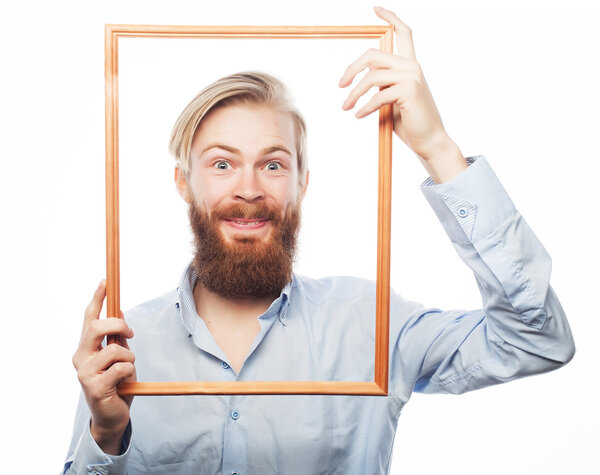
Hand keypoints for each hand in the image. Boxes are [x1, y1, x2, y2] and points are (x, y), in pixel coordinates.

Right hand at [72, 280, 135, 454]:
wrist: (113, 415)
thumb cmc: (116, 384)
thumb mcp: (119, 356)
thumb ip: (116, 338)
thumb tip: (120, 314)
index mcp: (86, 348)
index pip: (89, 318)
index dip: (97, 299)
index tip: (105, 281)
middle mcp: (80, 358)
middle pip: (97, 327)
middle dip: (118, 324)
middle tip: (131, 332)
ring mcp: (85, 373)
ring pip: (115, 349)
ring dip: (129, 357)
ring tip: (126, 369)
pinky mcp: (95, 386)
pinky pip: (122, 367)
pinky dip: (129, 371)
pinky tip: (124, 382)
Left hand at [339, 6, 462, 169]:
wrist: (429, 141)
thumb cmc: (410, 123)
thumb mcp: (392, 100)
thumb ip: (381, 84)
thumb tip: (361, 78)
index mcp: (410, 65)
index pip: (403, 34)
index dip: (390, 19)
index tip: (376, 9)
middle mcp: (412, 66)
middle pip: (373, 55)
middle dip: (352, 69)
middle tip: (341, 85)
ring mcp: (412, 77)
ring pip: (371, 77)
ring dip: (354, 94)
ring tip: (346, 107)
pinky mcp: (410, 91)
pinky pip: (378, 96)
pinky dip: (365, 107)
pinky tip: (359, 115)